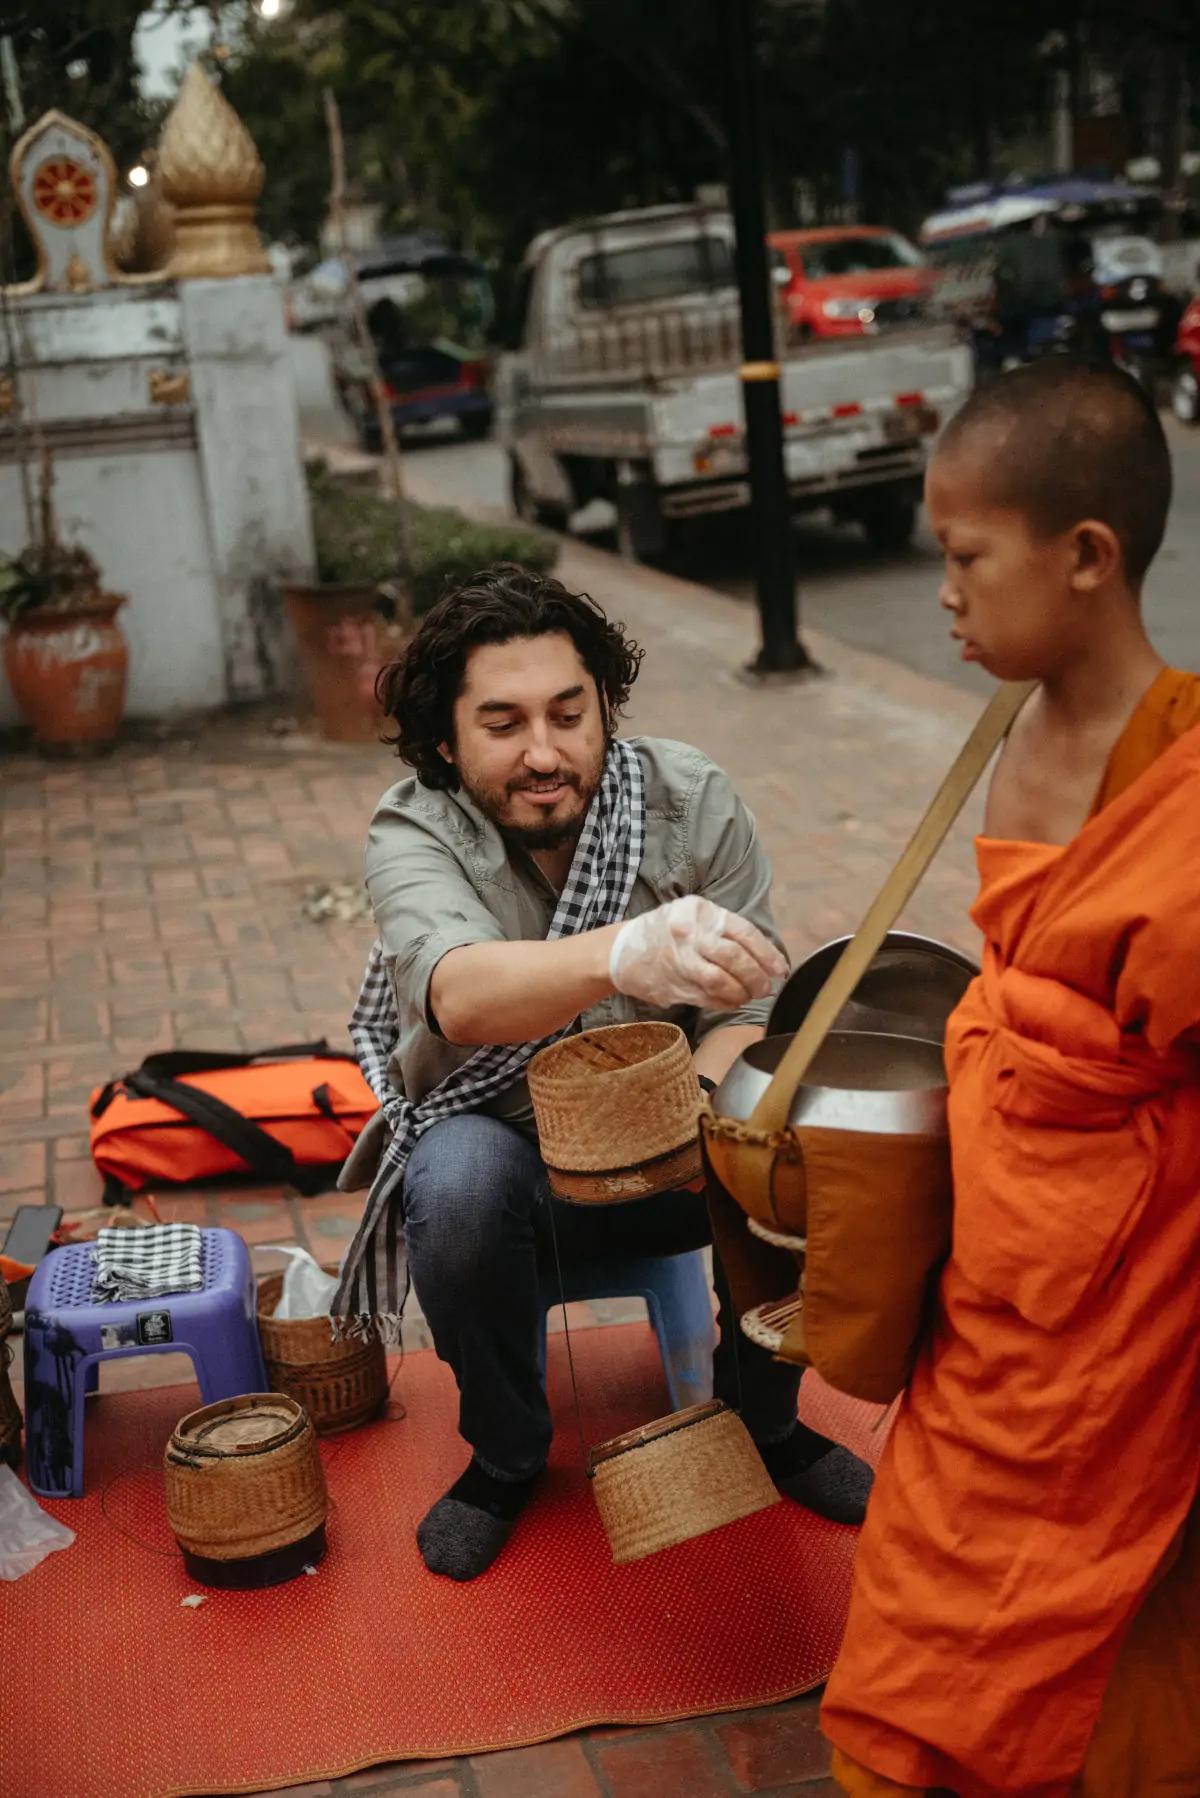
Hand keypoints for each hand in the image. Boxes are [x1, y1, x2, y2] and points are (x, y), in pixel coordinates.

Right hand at [608, 895, 786, 1010]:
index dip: (767, 954)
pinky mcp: (673, 985)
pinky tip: (732, 1001)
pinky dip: (726, 1002)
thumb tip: (766, 957)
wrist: (621, 951)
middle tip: (765, 987)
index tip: (780, 969)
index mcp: (699, 911)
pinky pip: (708, 997)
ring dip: (742, 992)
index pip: (743, 933)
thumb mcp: (692, 916)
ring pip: (721, 981)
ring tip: (749, 995)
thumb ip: (725, 930)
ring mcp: (678, 960)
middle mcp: (688, 933)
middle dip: (757, 977)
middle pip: (734, 958)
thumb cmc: (665, 932)